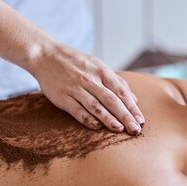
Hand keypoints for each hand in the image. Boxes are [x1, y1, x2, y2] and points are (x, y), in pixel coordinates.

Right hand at [27, 42, 144, 133]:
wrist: (45, 55)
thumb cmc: (76, 62)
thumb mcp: (98, 65)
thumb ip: (117, 82)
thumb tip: (134, 99)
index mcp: (102, 71)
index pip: (121, 92)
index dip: (132, 107)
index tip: (140, 121)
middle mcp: (90, 79)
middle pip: (111, 100)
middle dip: (125, 116)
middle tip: (135, 130)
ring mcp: (75, 88)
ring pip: (96, 106)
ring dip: (109, 119)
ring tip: (119, 129)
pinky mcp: (62, 97)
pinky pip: (77, 110)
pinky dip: (87, 119)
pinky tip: (97, 127)